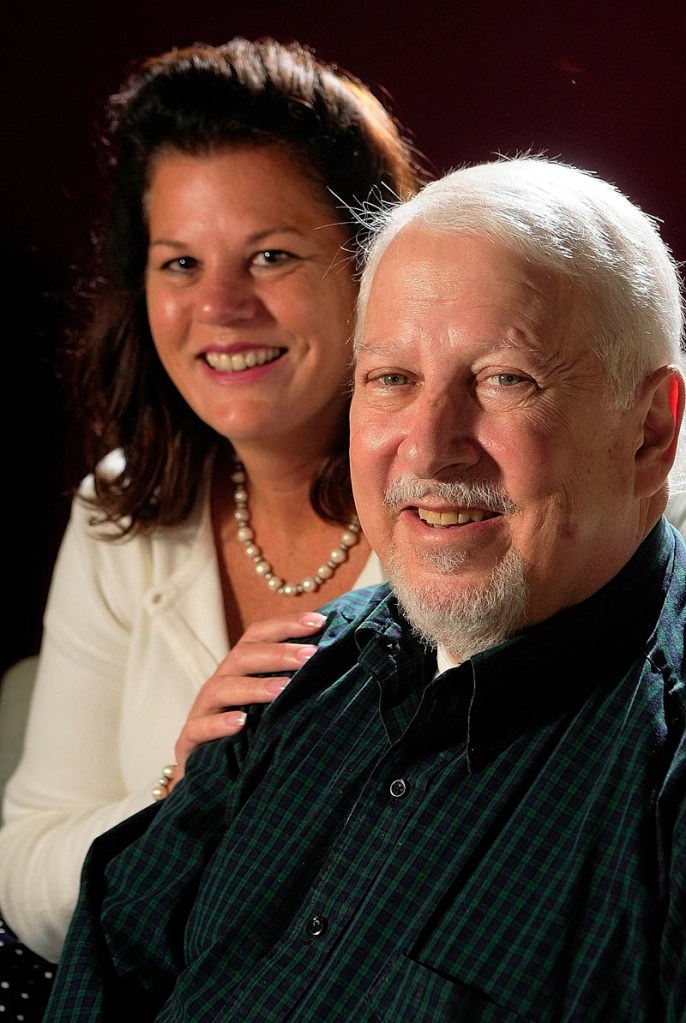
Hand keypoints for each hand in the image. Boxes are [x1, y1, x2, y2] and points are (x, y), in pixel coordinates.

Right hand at [167, 611, 326, 791]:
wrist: (211, 778)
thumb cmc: (250, 734)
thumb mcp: (271, 706)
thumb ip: (293, 682)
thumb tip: (335, 656)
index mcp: (240, 668)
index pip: (259, 635)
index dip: (287, 625)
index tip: (320, 622)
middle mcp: (220, 682)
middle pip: (243, 656)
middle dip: (278, 653)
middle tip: (311, 655)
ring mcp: (202, 711)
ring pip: (222, 688)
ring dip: (254, 687)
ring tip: (283, 689)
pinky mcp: (189, 741)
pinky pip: (200, 728)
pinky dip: (220, 723)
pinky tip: (242, 722)